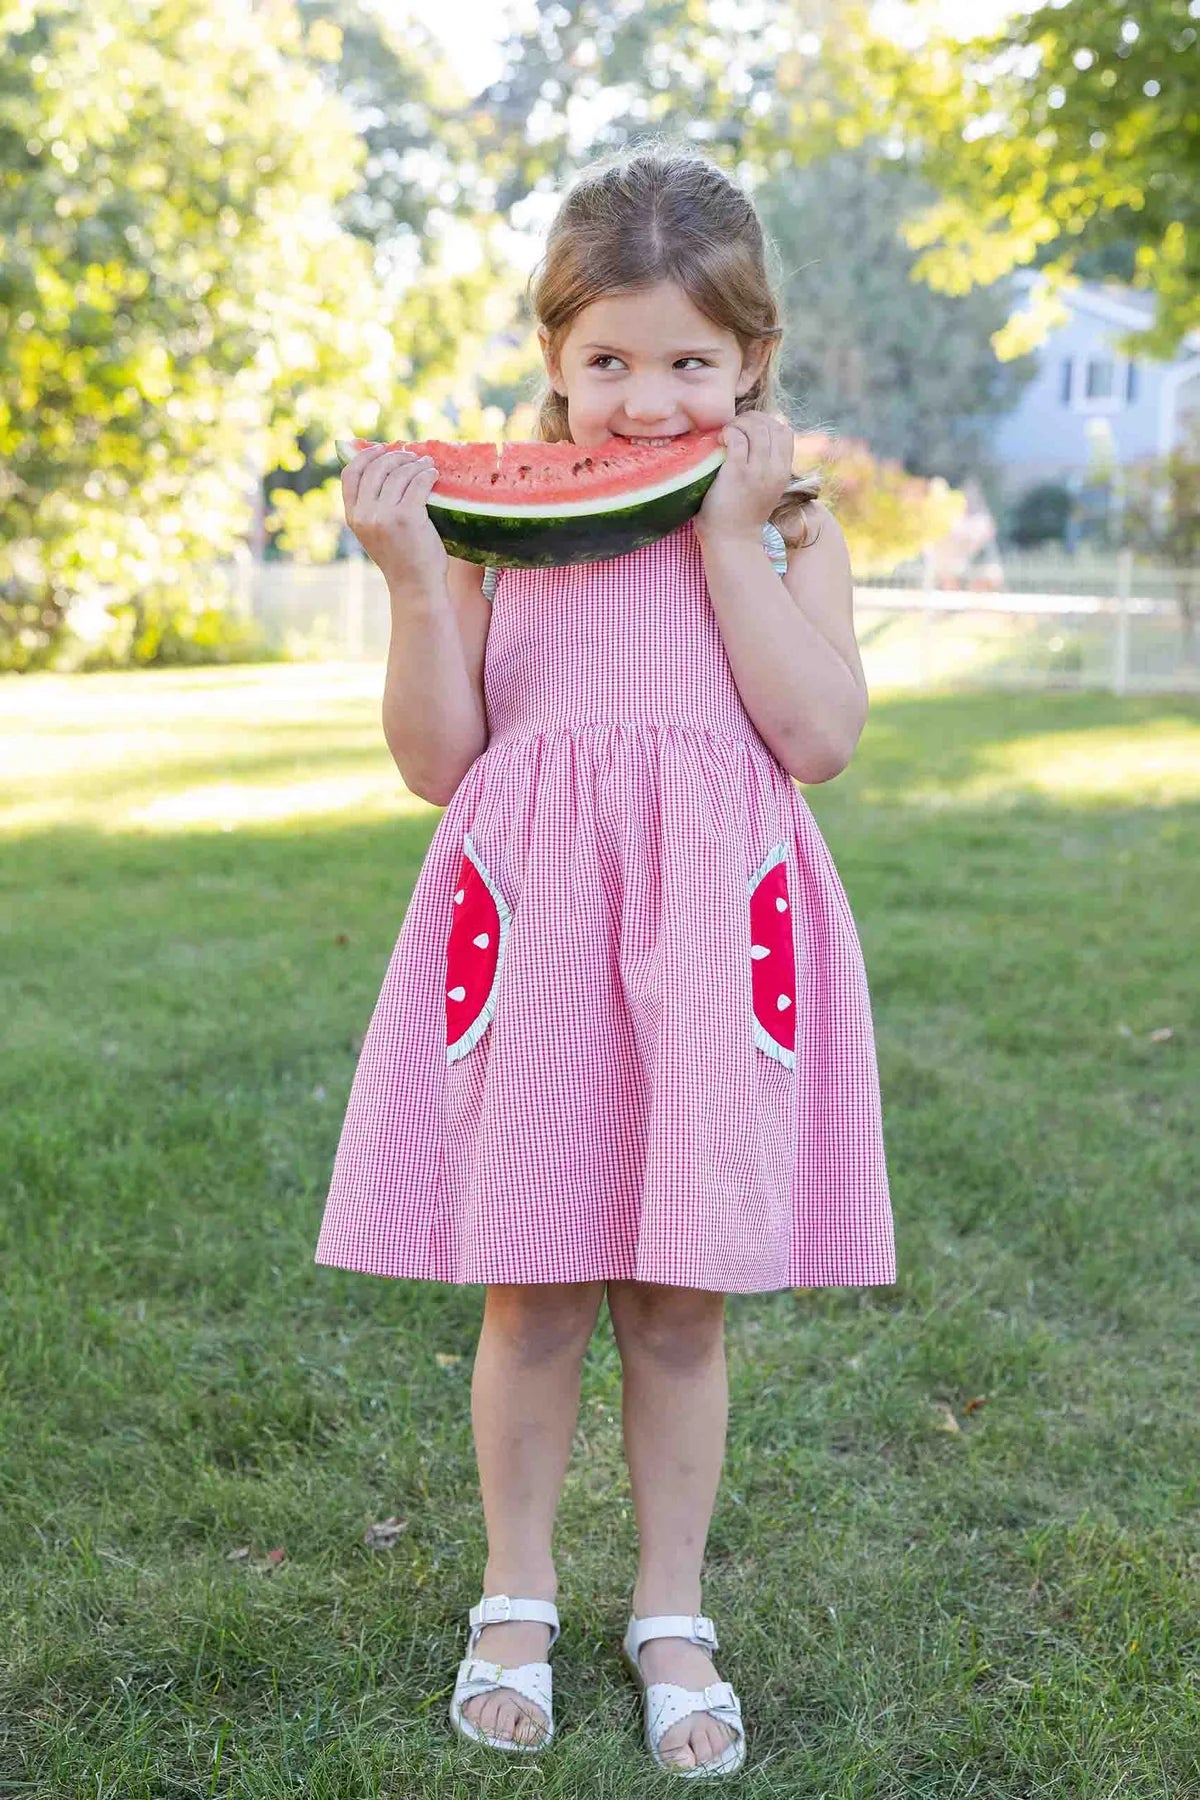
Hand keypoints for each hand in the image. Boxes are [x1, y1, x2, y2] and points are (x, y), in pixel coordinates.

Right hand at [341, 442, 447, 595]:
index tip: (381, 448)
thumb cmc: (401, 559)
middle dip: (395, 456)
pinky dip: (427, 474)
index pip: (350, 474)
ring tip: (426, 464)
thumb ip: (371, 507)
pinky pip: (418, 483)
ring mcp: (385, 515)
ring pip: (399, 473)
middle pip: (376, 468)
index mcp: (353, 517)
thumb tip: (381, 468)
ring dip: (415, 463)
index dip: (365, 455)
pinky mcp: (408, 517)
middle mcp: (365, 515)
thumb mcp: (375, 533)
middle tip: (411, 456)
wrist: (416, 587)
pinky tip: (433, 474)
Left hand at [694, 413, 795, 543]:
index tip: (749, 428)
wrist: (731, 541)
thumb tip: (760, 439)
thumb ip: (767, 466)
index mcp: (783, 472)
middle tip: (734, 428)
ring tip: (726, 434)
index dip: (767, 422)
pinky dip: (727, 432)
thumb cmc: (743, 515)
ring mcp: (756, 471)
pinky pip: (736, 438)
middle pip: (771, 425)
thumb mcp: (766, 488)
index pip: (785, 431)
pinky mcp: (737, 473)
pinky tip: (719, 441)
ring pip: (755, 427)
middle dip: (751, 419)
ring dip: (738, 423)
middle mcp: (774, 470)